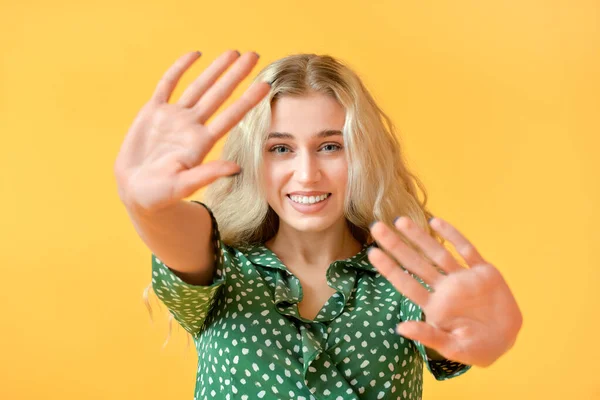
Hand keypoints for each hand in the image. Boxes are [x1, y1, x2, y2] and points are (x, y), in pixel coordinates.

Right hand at [113, 50, 269, 214]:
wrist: (135, 192)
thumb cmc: (160, 195)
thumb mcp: (183, 186)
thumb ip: (207, 174)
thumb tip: (236, 168)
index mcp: (201, 143)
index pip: (231, 116)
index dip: (248, 100)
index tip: (266, 85)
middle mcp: (191, 126)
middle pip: (219, 95)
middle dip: (236, 75)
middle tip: (254, 55)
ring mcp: (173, 117)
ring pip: (198, 86)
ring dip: (215, 69)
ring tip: (233, 52)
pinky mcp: (153, 112)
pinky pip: (167, 84)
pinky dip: (180, 68)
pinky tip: (195, 55)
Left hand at [367, 216, 522, 366]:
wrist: (508, 341)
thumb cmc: (476, 348)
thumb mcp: (452, 347)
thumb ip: (428, 336)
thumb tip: (400, 328)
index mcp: (434, 306)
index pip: (406, 283)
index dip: (389, 268)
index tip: (372, 253)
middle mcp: (445, 288)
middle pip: (415, 263)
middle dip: (396, 245)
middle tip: (376, 227)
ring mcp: (463, 278)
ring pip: (437, 253)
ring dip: (419, 236)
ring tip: (400, 220)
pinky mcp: (483, 272)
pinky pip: (466, 250)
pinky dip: (453, 236)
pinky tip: (437, 222)